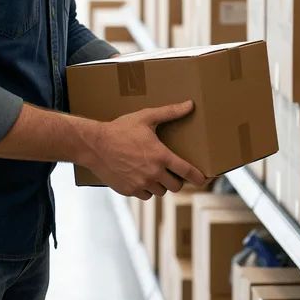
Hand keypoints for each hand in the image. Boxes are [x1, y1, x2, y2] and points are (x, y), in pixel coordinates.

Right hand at [84, 100, 206, 199]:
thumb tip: (190, 105)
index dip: (198, 177)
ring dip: (160, 184)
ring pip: (160, 192)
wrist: (95, 145)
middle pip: (176, 186)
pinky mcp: (129, 190)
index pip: (186, 171)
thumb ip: (170, 112)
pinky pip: (145, 195)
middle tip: (172, 172)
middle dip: (176, 180)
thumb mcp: (146, 117)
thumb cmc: (120, 129)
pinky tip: (140, 177)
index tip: (204, 180)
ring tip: (154, 172)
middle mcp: (153, 173)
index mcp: (161, 156)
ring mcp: (141, 183)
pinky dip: (146, 189)